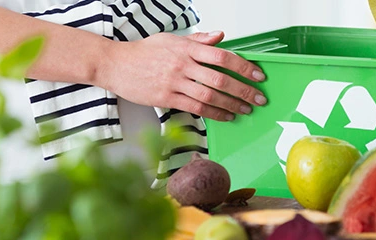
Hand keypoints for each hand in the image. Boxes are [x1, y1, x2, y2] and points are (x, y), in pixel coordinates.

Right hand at [97, 31, 266, 120]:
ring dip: (232, 104)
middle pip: (220, 79)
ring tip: (246, 109)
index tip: (257, 75)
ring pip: (210, 96)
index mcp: (187, 48)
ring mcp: (175, 82)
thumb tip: (220, 36)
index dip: (243, 67)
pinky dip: (214, 113)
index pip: (222, 56)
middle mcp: (183, 64)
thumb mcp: (171, 39)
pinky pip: (195, 108)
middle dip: (244, 90)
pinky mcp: (167, 98)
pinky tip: (225, 116)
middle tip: (259, 98)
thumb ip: (198, 40)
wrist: (116, 64)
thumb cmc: (143, 52)